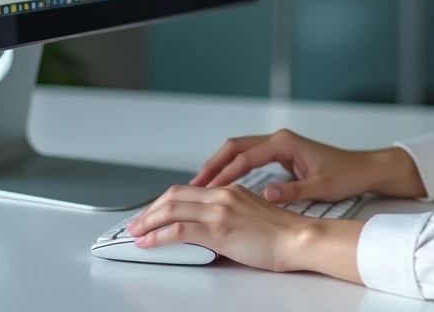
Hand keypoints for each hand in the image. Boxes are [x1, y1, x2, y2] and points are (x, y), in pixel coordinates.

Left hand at [125, 184, 314, 271]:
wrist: (298, 239)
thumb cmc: (283, 234)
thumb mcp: (252, 215)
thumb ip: (230, 215)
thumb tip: (209, 229)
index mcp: (231, 190)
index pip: (187, 190)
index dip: (164, 202)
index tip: (153, 213)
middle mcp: (223, 195)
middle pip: (174, 195)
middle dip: (150, 210)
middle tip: (136, 222)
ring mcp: (220, 211)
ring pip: (171, 209)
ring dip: (147, 222)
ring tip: (135, 232)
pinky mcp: (218, 230)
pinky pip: (178, 229)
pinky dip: (157, 236)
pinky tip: (147, 242)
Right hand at [190, 128, 425, 203]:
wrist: (365, 169)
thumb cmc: (347, 175)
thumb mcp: (321, 187)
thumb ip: (293, 192)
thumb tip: (266, 194)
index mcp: (285, 143)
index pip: (245, 157)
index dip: (224, 174)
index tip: (207, 189)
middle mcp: (279, 140)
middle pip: (235, 147)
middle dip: (212, 165)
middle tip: (192, 185)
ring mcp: (279, 146)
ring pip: (239, 151)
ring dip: (219, 166)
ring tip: (200, 186)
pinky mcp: (280, 155)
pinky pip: (248, 159)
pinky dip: (232, 169)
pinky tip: (222, 185)